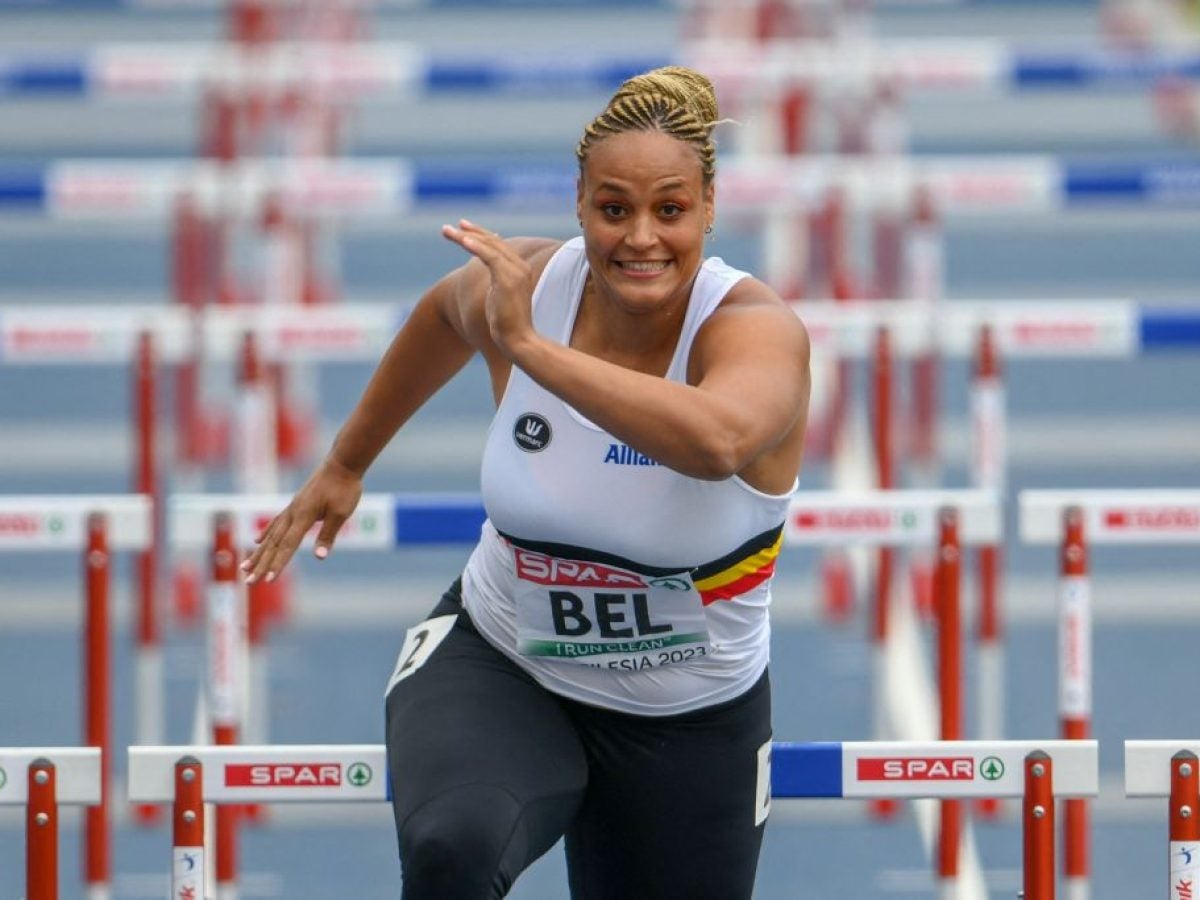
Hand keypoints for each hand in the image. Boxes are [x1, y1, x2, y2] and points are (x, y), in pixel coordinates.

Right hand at [240, 456, 362, 583]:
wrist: (342, 463)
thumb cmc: (344, 488)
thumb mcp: (341, 513)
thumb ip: (328, 535)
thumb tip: (319, 557)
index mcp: (303, 516)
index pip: (288, 546)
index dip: (278, 564)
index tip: (267, 580)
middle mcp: (292, 513)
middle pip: (274, 544)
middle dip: (261, 564)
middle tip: (248, 582)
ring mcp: (292, 508)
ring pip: (271, 535)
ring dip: (258, 553)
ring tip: (245, 566)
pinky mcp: (295, 505)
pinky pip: (276, 523)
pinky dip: (266, 534)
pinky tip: (258, 541)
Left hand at [442, 219, 535, 358]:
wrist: (518, 340)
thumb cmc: (508, 325)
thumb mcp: (499, 297)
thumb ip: (496, 283)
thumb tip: (488, 280)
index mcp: (520, 270)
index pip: (499, 246)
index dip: (480, 235)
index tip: (463, 229)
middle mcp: (521, 267)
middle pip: (493, 242)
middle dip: (470, 232)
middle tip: (448, 228)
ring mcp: (516, 272)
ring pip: (489, 246)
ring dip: (466, 237)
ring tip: (447, 232)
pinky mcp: (508, 279)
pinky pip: (490, 256)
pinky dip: (476, 247)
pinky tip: (463, 241)